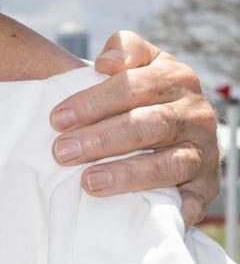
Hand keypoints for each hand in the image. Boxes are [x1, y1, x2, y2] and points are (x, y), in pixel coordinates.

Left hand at [50, 31, 219, 224]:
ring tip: (88, 182)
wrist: (178, 122)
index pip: (133, 86)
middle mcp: (195, 113)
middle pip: (148, 125)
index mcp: (176, 78)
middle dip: (101, 139)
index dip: (93, 102)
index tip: (56, 119)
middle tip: (61, 152)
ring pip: (168, 164)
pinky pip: (189, 200)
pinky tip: (137, 214)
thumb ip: (124, 49)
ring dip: (126, 174)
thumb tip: (106, 63)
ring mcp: (203, 151)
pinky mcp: (205, 186)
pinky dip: (169, 209)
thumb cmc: (141, 92)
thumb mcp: (137, 61)